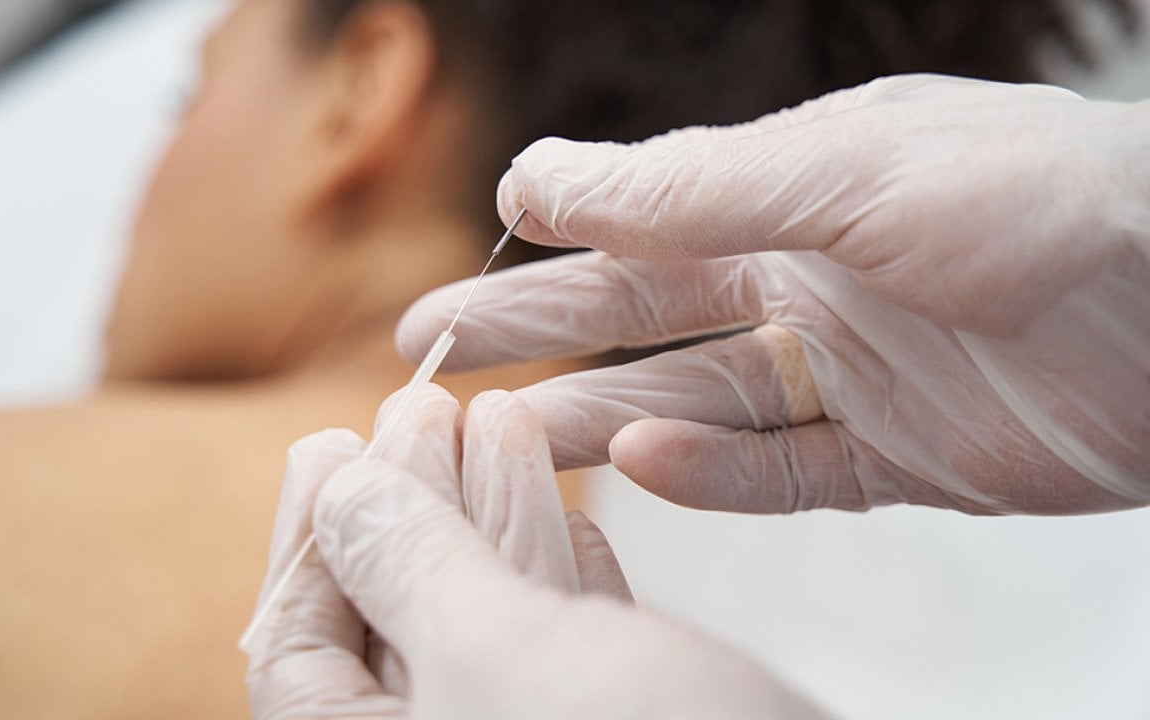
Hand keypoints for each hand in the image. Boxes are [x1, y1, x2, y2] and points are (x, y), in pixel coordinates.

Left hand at [243, 386, 825, 718]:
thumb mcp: (494, 654)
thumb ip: (409, 568)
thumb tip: (340, 491)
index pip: (297, 657)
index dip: (306, 543)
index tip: (329, 446)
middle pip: (397, 630)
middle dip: (411, 509)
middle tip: (419, 409)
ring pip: (490, 629)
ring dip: (496, 518)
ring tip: (499, 416)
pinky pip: (568, 654)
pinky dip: (566, 576)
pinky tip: (572, 516)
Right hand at [397, 74, 1149, 514]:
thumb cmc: (1044, 199)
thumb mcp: (849, 171)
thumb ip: (694, 187)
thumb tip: (546, 180)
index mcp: (796, 191)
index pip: (645, 219)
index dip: (555, 238)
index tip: (478, 246)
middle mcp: (811, 277)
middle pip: (645, 315)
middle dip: (539, 333)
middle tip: (435, 351)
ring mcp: (851, 370)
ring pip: (694, 401)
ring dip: (598, 416)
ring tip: (507, 436)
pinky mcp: (898, 454)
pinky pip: (780, 470)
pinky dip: (709, 474)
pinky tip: (643, 466)